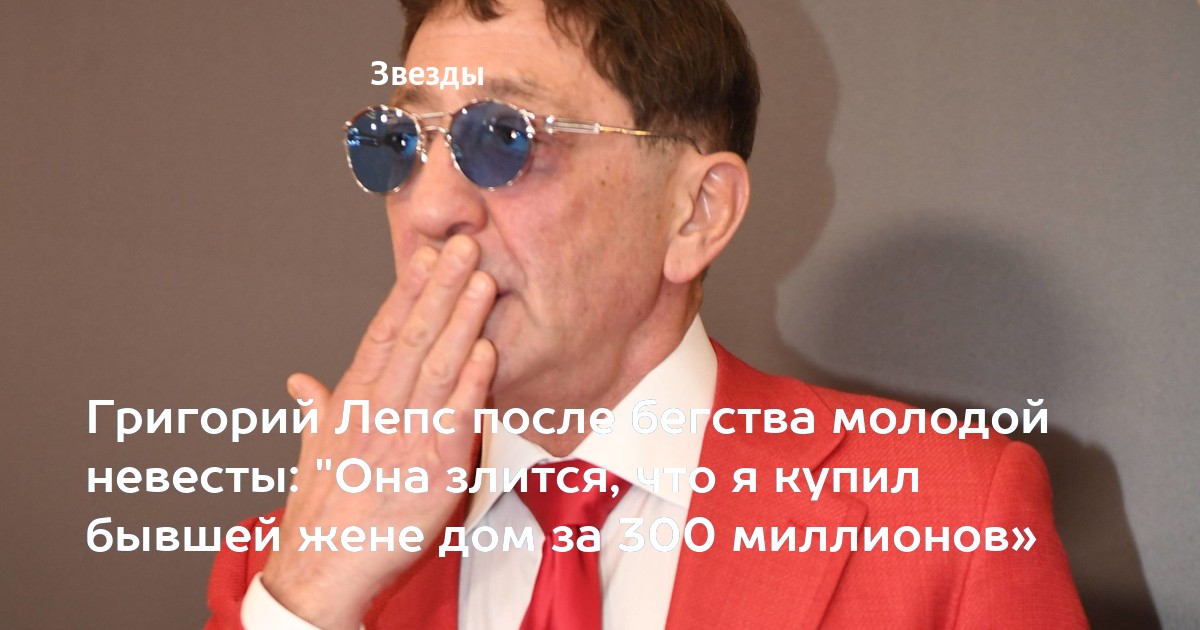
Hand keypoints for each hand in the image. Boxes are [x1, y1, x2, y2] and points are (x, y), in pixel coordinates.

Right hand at [261, 235, 495, 629]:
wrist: (325, 565)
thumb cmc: (322, 506)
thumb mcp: (314, 448)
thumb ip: (315, 408)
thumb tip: (300, 382)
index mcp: (353, 399)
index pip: (383, 332)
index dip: (407, 292)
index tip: (426, 256)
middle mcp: (378, 409)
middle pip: (413, 337)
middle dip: (442, 289)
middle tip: (466, 245)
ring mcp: (406, 437)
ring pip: (437, 367)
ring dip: (462, 322)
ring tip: (483, 281)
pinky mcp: (434, 470)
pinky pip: (456, 418)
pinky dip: (472, 384)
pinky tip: (486, 351)